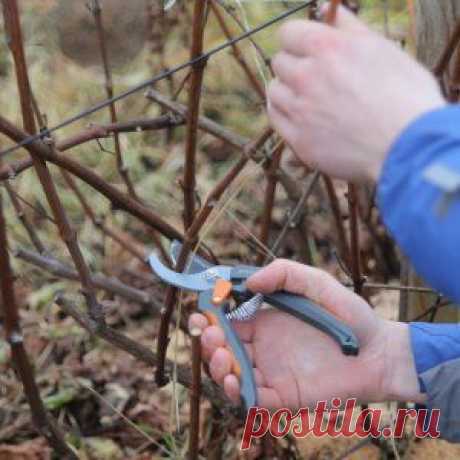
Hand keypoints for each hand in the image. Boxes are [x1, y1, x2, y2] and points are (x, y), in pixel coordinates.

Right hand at [189, 260, 424, 408]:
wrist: (378, 352)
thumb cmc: (350, 316)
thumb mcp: (317, 283)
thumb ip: (285, 274)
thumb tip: (250, 281)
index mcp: (266, 324)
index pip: (228, 322)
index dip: (211, 319)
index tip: (201, 313)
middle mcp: (264, 349)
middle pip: (224, 350)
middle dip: (210, 344)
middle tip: (211, 337)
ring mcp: (272, 373)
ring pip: (232, 376)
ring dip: (218, 369)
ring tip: (222, 359)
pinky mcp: (284, 396)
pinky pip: (254, 399)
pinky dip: (238, 393)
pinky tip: (235, 381)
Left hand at [267, 5, 444, 182]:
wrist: (407, 147)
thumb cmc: (405, 96)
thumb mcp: (382, 49)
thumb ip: (349, 28)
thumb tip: (330, 11)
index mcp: (328, 49)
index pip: (288, 34)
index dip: (297, 40)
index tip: (305, 48)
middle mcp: (307, 77)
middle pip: (279, 62)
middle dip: (294, 66)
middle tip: (313, 77)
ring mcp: (300, 111)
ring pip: (274, 91)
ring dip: (286, 90)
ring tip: (305, 98)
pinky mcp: (299, 140)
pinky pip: (275, 118)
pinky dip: (282, 113)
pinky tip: (297, 114)